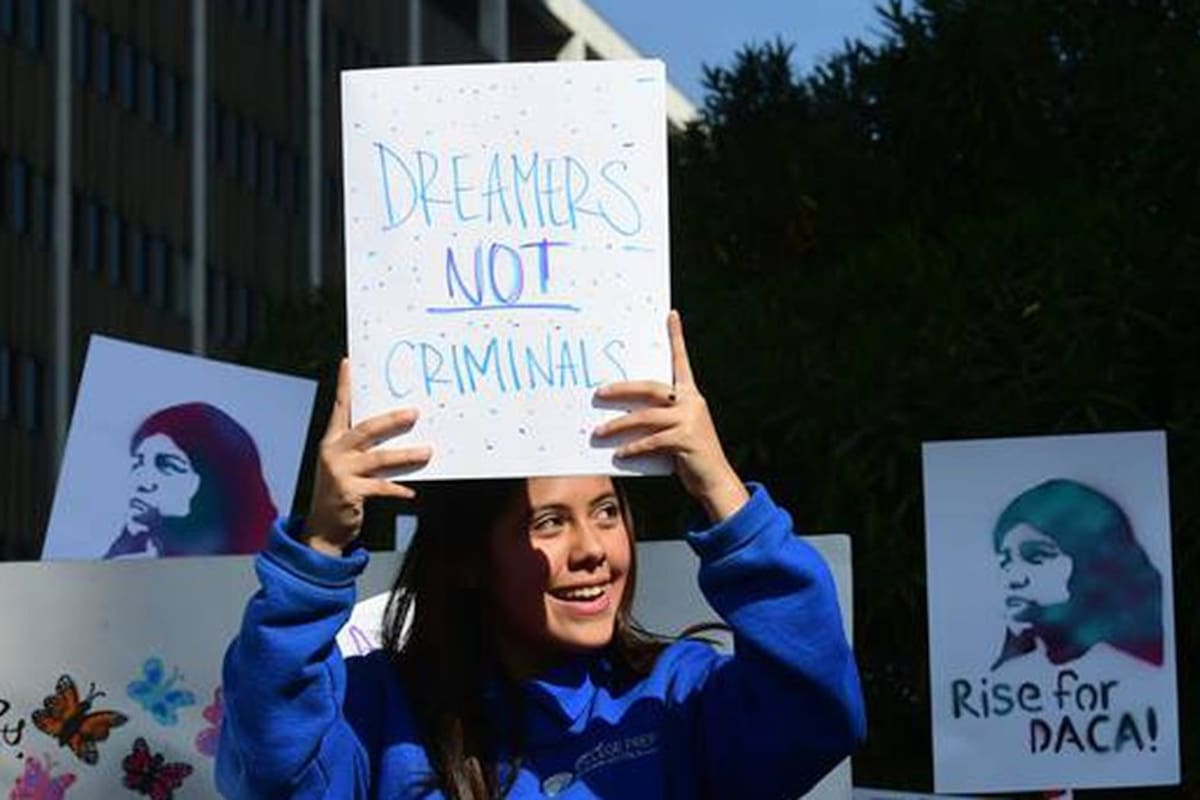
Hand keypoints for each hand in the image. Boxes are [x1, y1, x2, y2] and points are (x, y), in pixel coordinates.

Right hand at [303, 359, 431, 555]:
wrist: (323, 529)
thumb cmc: (342, 490)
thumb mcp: (347, 464)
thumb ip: (365, 448)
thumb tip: (398, 428)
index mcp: (332, 440)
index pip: (340, 407)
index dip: (344, 386)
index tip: (348, 363)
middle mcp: (333, 452)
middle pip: (366, 429)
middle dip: (392, 420)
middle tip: (415, 412)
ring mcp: (339, 472)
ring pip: (379, 458)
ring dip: (407, 455)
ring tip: (428, 451)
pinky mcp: (348, 493)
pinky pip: (380, 488)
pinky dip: (397, 489)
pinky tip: (411, 492)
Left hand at [593, 311, 748, 521]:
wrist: (715, 480)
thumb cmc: (690, 454)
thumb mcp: (677, 430)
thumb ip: (658, 419)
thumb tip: (624, 417)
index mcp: (690, 395)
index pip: (680, 361)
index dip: (676, 337)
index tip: (670, 315)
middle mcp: (691, 402)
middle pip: (650, 388)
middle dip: (621, 390)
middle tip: (598, 393)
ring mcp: (690, 420)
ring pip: (645, 417)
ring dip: (618, 425)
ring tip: (599, 432)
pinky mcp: (686, 439)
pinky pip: (651, 441)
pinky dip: (633, 447)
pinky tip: (620, 454)